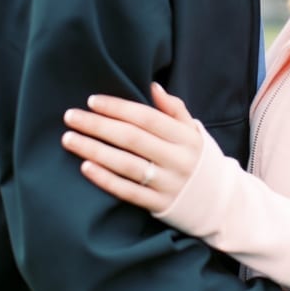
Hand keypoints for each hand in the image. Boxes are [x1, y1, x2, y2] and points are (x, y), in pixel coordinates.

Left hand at [61, 82, 201, 212]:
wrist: (220, 202)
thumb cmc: (198, 159)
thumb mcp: (194, 132)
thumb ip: (175, 110)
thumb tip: (153, 86)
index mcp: (186, 137)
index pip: (147, 118)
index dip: (118, 108)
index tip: (92, 101)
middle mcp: (177, 159)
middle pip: (132, 138)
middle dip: (98, 125)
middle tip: (70, 116)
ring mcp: (168, 183)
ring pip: (126, 164)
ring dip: (94, 150)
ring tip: (69, 139)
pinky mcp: (158, 204)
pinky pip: (127, 191)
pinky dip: (105, 179)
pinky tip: (85, 167)